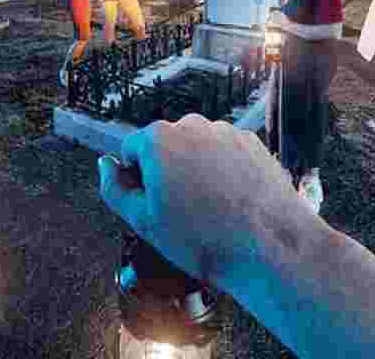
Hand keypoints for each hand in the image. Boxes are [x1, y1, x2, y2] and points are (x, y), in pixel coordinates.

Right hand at [97, 114, 309, 290]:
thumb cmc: (205, 238)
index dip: (138, 182)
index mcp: (158, 139)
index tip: (156, 206)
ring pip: (197, 150)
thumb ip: (113, 188)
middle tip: (183, 211)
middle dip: (168, 173)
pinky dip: (225, 172)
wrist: (269, 247)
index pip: (131, 151)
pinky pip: (225, 154)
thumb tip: (105, 166)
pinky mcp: (252, 143)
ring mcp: (225, 132)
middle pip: (165, 147)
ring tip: (212, 209)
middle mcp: (192, 126)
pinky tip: (232, 202)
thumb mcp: (142, 221)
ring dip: (197, 171)